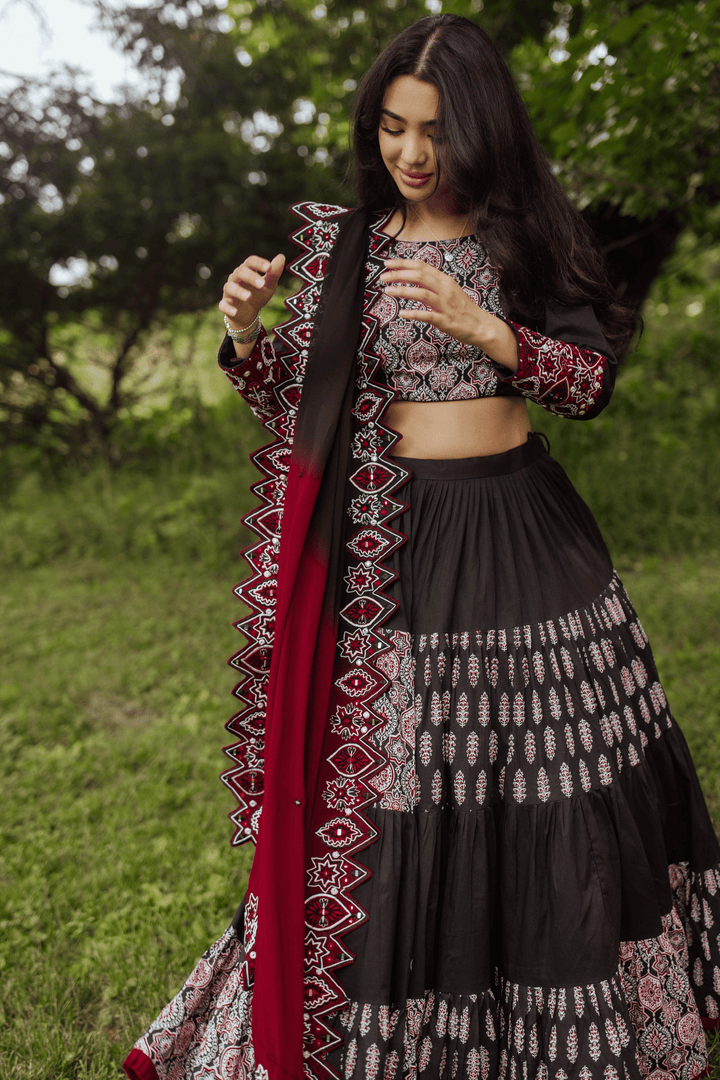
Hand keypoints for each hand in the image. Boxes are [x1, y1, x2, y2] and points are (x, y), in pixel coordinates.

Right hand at [219, 253, 285, 328]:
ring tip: (249, 296)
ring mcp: (229, 291)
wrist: (248, 313)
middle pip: (240, 272)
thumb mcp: (269, 285)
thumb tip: (281, 257)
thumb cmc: (258, 294)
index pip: (250, 262)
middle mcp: (236, 278)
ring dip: (239, 291)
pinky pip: (224, 305)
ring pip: (230, 288)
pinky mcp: (225, 305)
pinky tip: (235, 311)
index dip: (259, 263)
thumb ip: (274, 273)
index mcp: (247, 270)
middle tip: (262, 284)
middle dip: (251, 277)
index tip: (269, 267)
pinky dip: (228, 308)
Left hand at [380, 258, 518, 370]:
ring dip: (403, 291)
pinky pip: (427, 315)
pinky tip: (403, 313)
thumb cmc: (462, 308)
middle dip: (398, 275)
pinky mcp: (445, 320)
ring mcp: (445, 305)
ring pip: (422, 293)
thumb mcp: (448, 290)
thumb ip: (433, 283)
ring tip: (388, 291)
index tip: (388, 263)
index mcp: (444, 280)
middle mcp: (444, 289)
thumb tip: (414, 276)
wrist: (480, 325)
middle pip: (419, 276)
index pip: (421, 266)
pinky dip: (414, 314)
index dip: (403, 263)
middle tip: (383, 277)